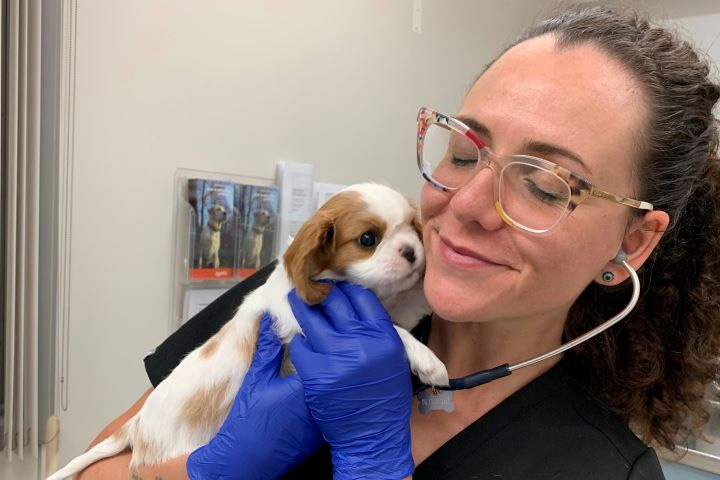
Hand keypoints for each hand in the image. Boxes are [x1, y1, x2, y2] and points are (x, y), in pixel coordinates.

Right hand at [186, 314, 322, 479]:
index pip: (327, 352)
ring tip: (325, 356)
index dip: (325, 334)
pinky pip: (334, 406)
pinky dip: (330, 393)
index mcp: (309, 387)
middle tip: (325, 335)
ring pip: (339, 389)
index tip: (320, 320)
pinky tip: (323, 384)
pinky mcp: (324, 433)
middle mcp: (324, 404)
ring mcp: (326, 421)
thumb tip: (271, 320)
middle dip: (332, 351)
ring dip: (334, 373)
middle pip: (337, 370)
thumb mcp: (256, 380)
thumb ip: (268, 348)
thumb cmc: (247, 424)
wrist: (245, 464)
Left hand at [289, 282, 414, 479]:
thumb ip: (377, 331)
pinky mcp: (316, 374)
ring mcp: (337, 357)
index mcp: (384, 336)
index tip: (336, 287)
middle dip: (321, 293)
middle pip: (334, 302)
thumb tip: (356, 303)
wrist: (372, 437)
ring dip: (302, 309)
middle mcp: (361, 342)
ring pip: (312, 319)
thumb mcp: (393, 359)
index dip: (346, 289)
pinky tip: (302, 343)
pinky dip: (299, 343)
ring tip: (296, 301)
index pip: (361, 297)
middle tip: (312, 288)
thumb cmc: (384, 397)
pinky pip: (300, 346)